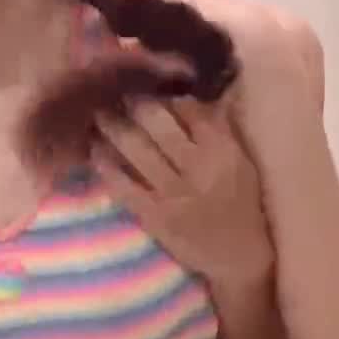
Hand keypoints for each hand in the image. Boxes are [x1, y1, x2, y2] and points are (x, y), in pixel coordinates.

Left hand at [92, 97, 273, 286]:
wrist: (240, 258)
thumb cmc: (242, 204)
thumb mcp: (241, 162)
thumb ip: (218, 129)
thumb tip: (192, 92)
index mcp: (222, 150)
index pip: (191, 109)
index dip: (166, 91)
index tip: (147, 80)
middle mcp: (198, 168)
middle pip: (158, 124)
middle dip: (134, 103)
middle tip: (116, 89)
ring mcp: (174, 193)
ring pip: (137, 150)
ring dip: (114, 127)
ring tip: (98, 112)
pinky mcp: (156, 217)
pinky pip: (124, 186)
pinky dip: (107, 167)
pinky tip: (95, 151)